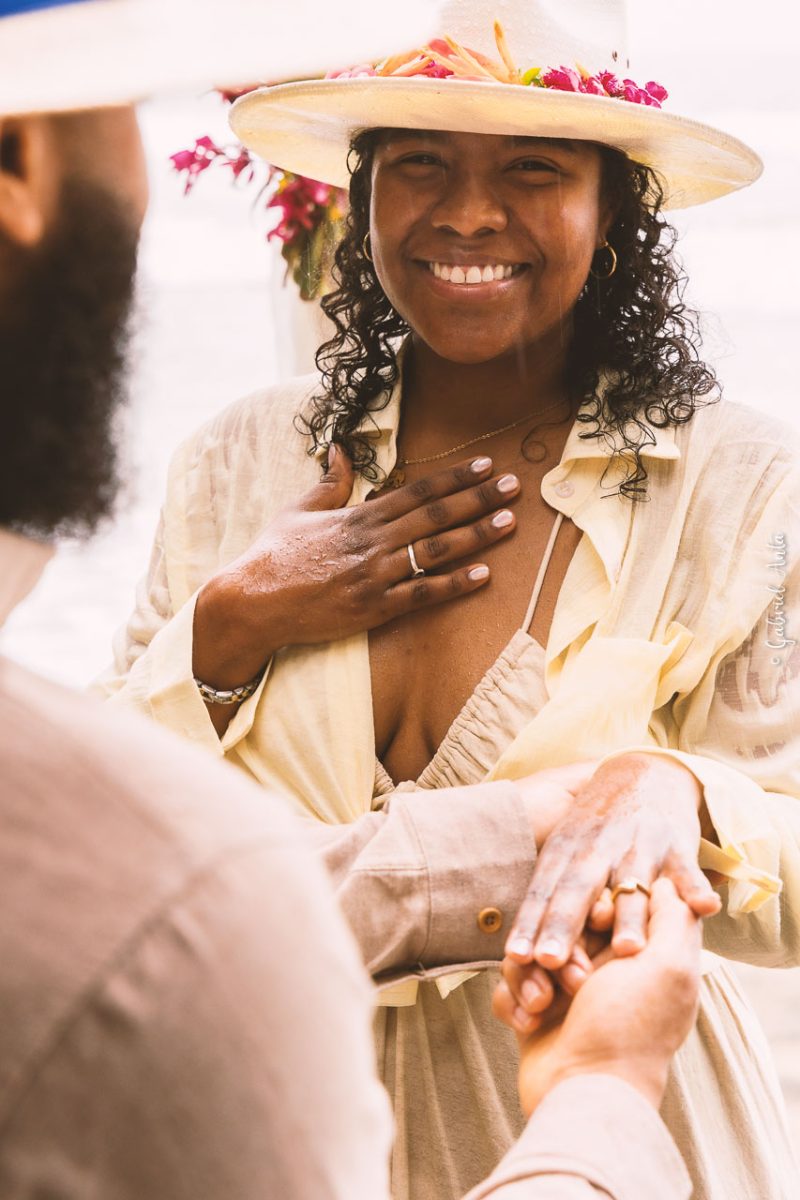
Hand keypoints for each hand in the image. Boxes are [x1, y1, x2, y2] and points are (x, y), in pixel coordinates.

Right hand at [192, 447, 520, 689]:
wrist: (253, 602)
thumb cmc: (273, 555)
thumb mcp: (298, 509)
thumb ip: (329, 483)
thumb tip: (341, 450)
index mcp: (358, 516)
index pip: (417, 492)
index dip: (455, 478)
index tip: (486, 466)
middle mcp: (372, 542)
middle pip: (436, 516)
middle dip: (478, 499)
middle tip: (515, 487)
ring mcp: (375, 576)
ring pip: (435, 551)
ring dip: (477, 536)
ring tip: (509, 523)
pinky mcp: (373, 609)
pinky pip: (421, 595)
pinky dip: (453, 585)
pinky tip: (483, 576)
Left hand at [505, 753, 720, 970]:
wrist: (644, 773)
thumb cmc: (596, 828)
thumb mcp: (567, 849)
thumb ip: (551, 896)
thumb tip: (522, 956)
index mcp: (565, 849)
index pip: (542, 890)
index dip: (529, 923)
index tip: (515, 957)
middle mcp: (597, 848)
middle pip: (577, 889)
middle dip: (563, 924)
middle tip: (549, 961)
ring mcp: (638, 846)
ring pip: (632, 885)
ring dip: (629, 916)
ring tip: (627, 950)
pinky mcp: (676, 846)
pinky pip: (687, 871)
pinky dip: (696, 888)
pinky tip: (706, 907)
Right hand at [507, 879, 702, 1114]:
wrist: (584, 1094)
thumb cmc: (631, 1029)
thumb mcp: (670, 967)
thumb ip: (673, 917)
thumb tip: (666, 881)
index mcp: (640, 958)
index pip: (610, 903)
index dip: (599, 907)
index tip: (599, 920)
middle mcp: (605, 972)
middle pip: (564, 924)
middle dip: (560, 945)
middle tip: (571, 975)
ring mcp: (566, 993)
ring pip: (531, 951)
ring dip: (532, 975)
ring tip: (545, 1004)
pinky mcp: (533, 1013)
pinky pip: (509, 985)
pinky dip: (514, 1000)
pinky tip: (530, 1022)